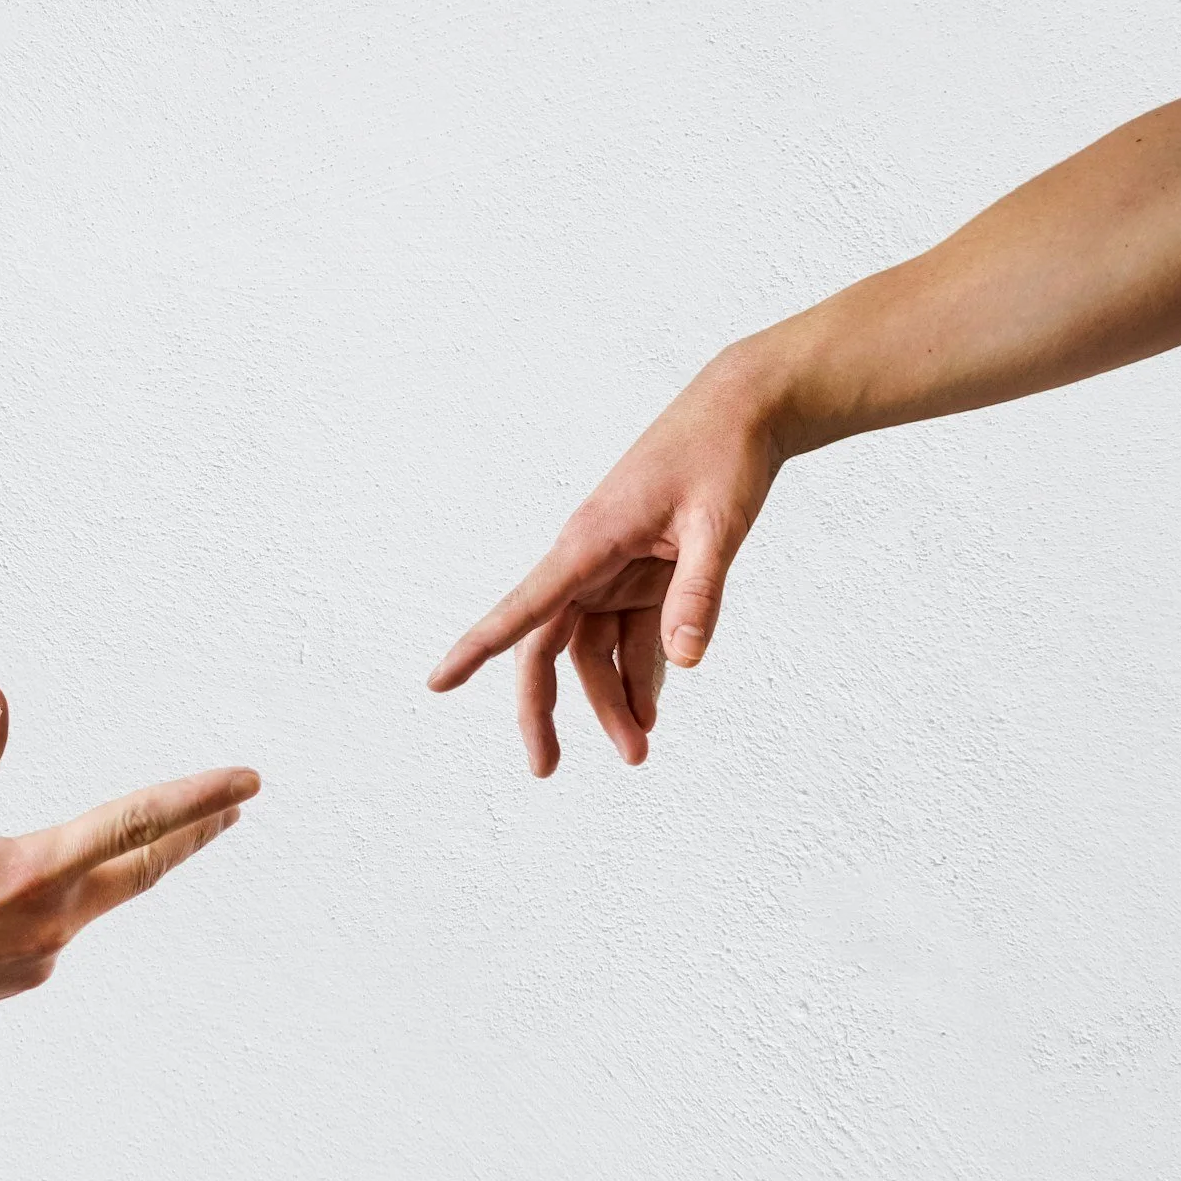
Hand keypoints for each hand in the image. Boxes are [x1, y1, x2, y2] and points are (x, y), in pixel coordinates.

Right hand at [0, 685, 259, 1046]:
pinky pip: (55, 930)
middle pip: (144, 869)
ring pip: (98, 900)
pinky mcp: (17, 983)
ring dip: (124, 867)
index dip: (199, 798)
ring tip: (149, 839)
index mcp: (34, 871)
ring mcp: (38, 960)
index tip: (248, 784)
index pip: (138, 822)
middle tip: (234, 810)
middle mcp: (51, 922)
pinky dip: (61, 900)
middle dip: (191, 836)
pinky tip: (25, 893)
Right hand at [427, 341, 790, 774]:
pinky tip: (655, 708)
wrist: (743, 410)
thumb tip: (686, 664)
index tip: (437, 681)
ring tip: (638, 751)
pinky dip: (643, 672)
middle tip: (546, 769)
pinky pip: (631, 633)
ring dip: (613, 699)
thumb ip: (700, 594)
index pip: (525, 606)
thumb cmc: (722, 455)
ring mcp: (616, 568)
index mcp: (589, 543)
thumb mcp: (719, 525)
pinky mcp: (644, 571)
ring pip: (594, 650)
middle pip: (549, 647)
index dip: (479, 646)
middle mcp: (590, 560)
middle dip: (548, 709)